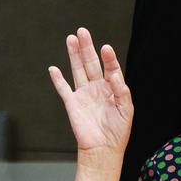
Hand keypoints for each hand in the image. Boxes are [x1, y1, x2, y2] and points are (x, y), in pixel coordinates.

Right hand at [49, 27, 132, 157]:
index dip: (109, 58)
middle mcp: (98, 88)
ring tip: (71, 38)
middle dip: (87, 47)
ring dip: (74, 55)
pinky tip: (53, 68)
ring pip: (78, 70)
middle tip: (83, 31)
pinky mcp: (72, 103)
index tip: (106, 48)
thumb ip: (122, 91)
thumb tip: (116, 75)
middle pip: (91, 63)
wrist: (103, 149)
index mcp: (113, 88)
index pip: (110, 68)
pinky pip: (64, 88)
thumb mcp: (126, 110)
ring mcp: (84, 94)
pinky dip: (58, 79)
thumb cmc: (118, 131)